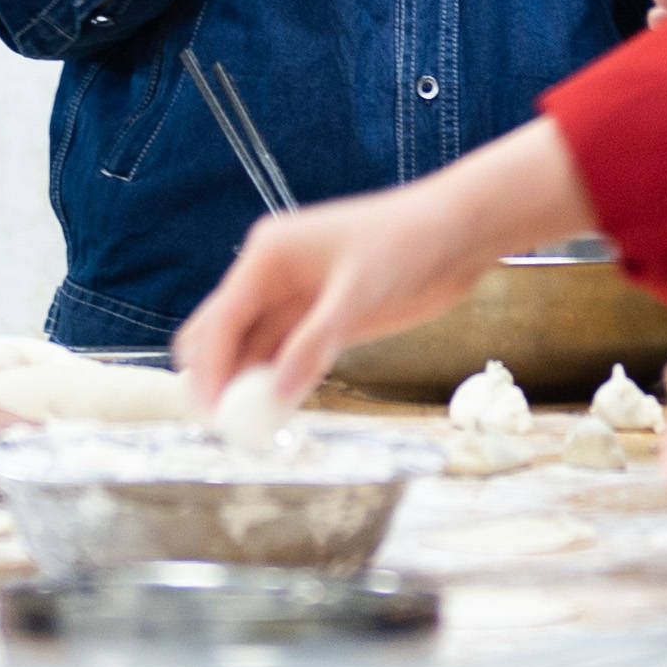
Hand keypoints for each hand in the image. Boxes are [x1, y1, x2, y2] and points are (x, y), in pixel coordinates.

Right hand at [174, 119, 596, 413]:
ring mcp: (294, 299)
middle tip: (225, 428)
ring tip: (251, 432)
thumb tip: (275, 394)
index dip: (210, 370)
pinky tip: (279, 412)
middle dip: (217, 378)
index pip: (221, 320)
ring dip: (247, 385)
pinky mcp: (319, 319)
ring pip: (251, 350)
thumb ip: (315, 343)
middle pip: (222, 334)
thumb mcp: (360, 295)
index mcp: (267, 256)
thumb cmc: (407, 246)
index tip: (210, 416)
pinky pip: (283, 356)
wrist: (455, 234)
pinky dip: (276, 382)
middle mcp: (270, 277)